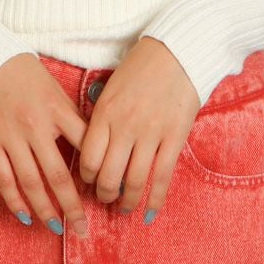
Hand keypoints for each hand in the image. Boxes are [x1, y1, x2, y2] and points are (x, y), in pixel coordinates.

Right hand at [0, 53, 90, 236]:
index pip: (85, 146)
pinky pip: (4, 178)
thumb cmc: (25, 74)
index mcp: (57, 110)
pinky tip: (25, 215)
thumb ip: (71, 118)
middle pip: (58, 175)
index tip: (105, 192)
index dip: (97, 172)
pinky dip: (14, 200)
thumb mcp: (56, 90)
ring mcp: (11, 137)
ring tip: (56, 228)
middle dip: (72, 206)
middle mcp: (35, 126)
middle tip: (83, 228)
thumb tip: (94, 147)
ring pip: (31, 183)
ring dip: (45, 210)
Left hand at [77, 36, 199, 221]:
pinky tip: (149, 213)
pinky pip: (162, 177)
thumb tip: (94, 147)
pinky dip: (155, 200)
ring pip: (134, 181)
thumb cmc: (141, 67)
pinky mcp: (175, 137)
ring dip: (127, 202)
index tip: (88, 183)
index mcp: (105, 113)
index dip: (86, 178)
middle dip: (104, 195)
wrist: (178, 51)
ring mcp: (151, 134)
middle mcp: (125, 126)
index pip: (88, 158)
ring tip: (124, 209)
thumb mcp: (111, 88)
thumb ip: (102, 117)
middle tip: (105, 200)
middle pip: (108, 176)